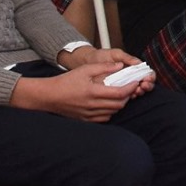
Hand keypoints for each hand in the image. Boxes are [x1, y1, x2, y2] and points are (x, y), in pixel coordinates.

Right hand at [13, 62, 135, 120]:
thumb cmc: (66, 81)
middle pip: (119, 104)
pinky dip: (110, 111)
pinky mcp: (85, 120)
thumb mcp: (85, 69)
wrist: (49, 96)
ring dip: (120, 104)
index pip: (119, 93)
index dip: (131, 88)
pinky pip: (104, 118)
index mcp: (93, 92)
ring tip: (120, 94)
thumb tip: (120, 66)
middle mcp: (92, 106)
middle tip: (129, 87)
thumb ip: (104, 67)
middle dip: (128, 96)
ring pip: (113, 112)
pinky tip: (109, 103)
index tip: (135, 82)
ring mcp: (89, 115)